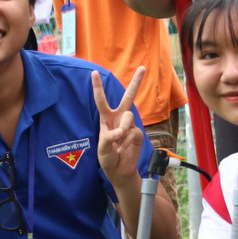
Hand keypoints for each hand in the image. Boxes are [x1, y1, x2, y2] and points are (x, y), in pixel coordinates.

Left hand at [94, 67, 145, 181]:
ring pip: (129, 118)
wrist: (120, 170)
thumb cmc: (108, 157)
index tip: (94, 73)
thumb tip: (120, 131)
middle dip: (136, 82)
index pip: (101, 100)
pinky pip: (133, 133)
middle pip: (128, 97)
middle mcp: (119, 118)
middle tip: (143, 68)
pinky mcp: (138, 133)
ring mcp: (130, 125)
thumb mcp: (102, 150)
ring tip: (118, 145)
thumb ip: (108, 139)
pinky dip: (127, 142)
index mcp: (106, 118)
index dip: (98, 87)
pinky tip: (123, 149)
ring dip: (122, 132)